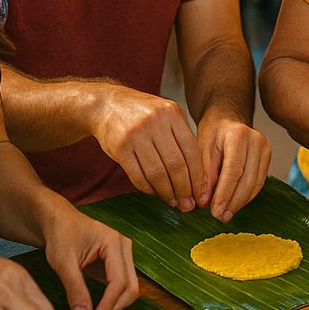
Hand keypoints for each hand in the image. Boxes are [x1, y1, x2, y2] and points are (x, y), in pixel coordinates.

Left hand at [39, 207, 137, 309]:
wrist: (59, 222)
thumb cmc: (60, 236)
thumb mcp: (63, 263)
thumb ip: (74, 290)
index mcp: (114, 244)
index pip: (118, 281)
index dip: (107, 306)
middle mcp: (125, 248)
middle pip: (131, 286)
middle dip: (114, 308)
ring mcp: (124, 255)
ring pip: (129, 287)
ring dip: (114, 305)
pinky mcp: (118, 263)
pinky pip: (121, 286)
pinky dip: (111, 300)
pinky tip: (95, 309)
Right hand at [92, 86, 205, 211]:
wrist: (107, 105)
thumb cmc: (143, 113)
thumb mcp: (167, 113)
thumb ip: (182, 135)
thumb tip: (199, 172)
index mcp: (172, 114)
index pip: (191, 150)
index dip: (198, 175)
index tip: (201, 192)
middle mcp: (155, 123)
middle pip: (176, 163)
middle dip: (184, 188)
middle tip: (188, 204)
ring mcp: (136, 135)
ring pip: (157, 172)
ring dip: (166, 192)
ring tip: (173, 203)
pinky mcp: (119, 147)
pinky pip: (137, 174)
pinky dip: (147, 188)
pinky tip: (155, 194)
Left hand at [197, 115, 271, 220]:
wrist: (227, 119)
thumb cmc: (212, 133)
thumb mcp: (201, 148)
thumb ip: (203, 174)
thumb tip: (204, 201)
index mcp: (238, 135)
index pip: (234, 169)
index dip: (224, 193)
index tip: (214, 211)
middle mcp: (256, 141)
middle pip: (248, 178)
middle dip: (233, 201)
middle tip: (220, 217)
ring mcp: (265, 149)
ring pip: (256, 183)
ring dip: (241, 202)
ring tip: (226, 215)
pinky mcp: (267, 157)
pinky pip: (259, 182)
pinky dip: (247, 196)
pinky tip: (235, 205)